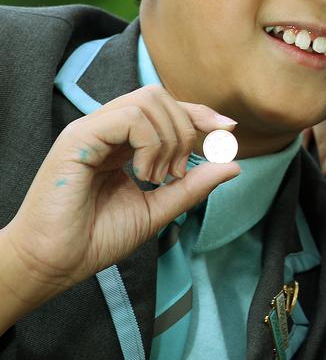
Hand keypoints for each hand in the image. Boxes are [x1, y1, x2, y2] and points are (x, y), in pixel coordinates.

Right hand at [0, 85, 240, 328]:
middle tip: (179, 171)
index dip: (199, 113)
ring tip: (158, 176)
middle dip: (185, 127)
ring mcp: (90, 130)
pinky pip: (129, 117)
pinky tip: (143, 173)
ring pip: (147, 100)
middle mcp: (105, 130)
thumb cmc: (96, 239)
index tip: (228, 129)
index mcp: (121, 143)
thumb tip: (234, 165)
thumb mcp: (157, 210)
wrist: (55, 263)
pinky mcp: (78, 138)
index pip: (166, 109)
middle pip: (159, 96)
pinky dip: (150, 142)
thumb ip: (192, 186)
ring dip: (168, 139)